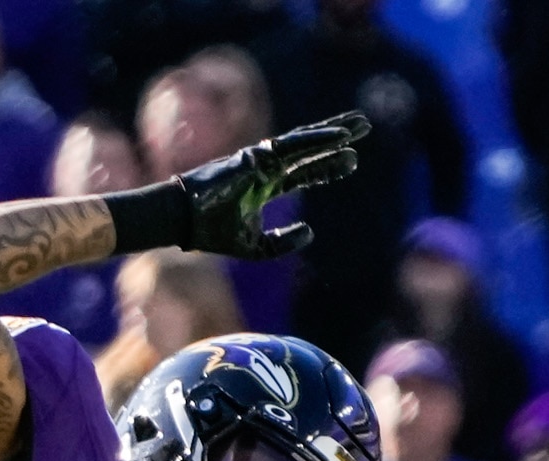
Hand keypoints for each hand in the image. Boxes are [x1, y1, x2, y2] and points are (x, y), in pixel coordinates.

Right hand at [172, 111, 368, 259]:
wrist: (184, 220)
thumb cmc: (211, 232)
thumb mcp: (255, 248)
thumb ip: (282, 244)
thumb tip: (310, 233)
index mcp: (264, 186)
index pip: (303, 173)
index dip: (327, 167)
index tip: (352, 162)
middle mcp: (266, 168)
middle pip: (309, 150)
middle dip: (335, 141)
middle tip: (364, 128)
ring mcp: (262, 159)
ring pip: (305, 141)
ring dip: (333, 132)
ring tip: (360, 124)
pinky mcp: (258, 155)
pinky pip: (294, 145)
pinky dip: (318, 139)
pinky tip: (340, 136)